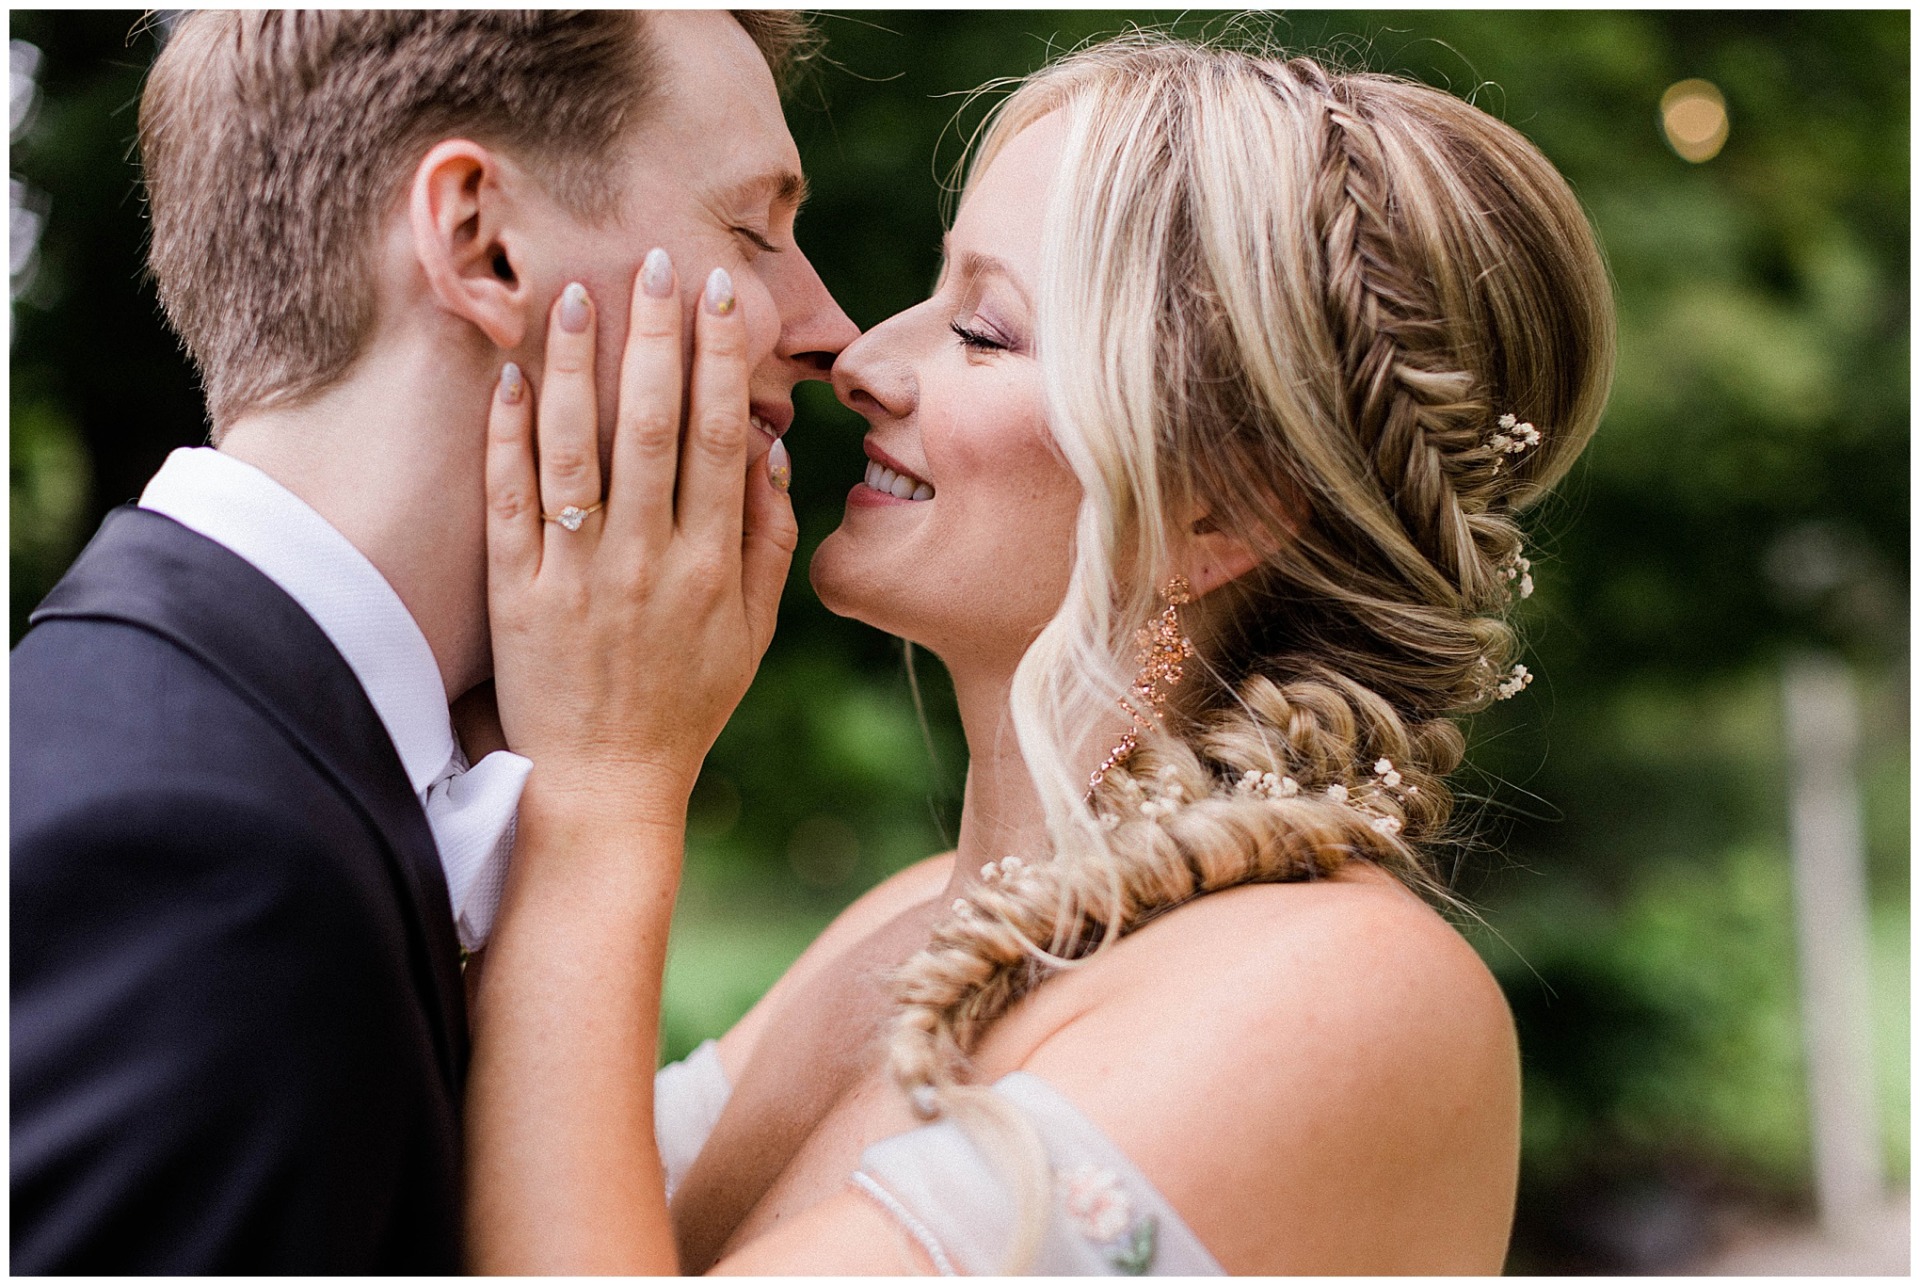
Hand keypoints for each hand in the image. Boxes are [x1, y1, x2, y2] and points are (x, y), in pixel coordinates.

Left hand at [484, 255, 796, 823]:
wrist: (604, 785)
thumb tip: (767, 446)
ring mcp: (576, 574)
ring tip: (572, 295)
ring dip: (575, 365)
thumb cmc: (686, 703)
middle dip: (654, 334)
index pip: (720, 436)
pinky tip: (511, 377)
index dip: (720, 357)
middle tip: (653, 260)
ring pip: (577, 449)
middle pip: (654, 425)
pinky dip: (508, 435)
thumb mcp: (752, 631)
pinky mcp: (516, 594)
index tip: (718, 294)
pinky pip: (510, 500)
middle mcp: (646, 560)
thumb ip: (767, 538)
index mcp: (711, 564)